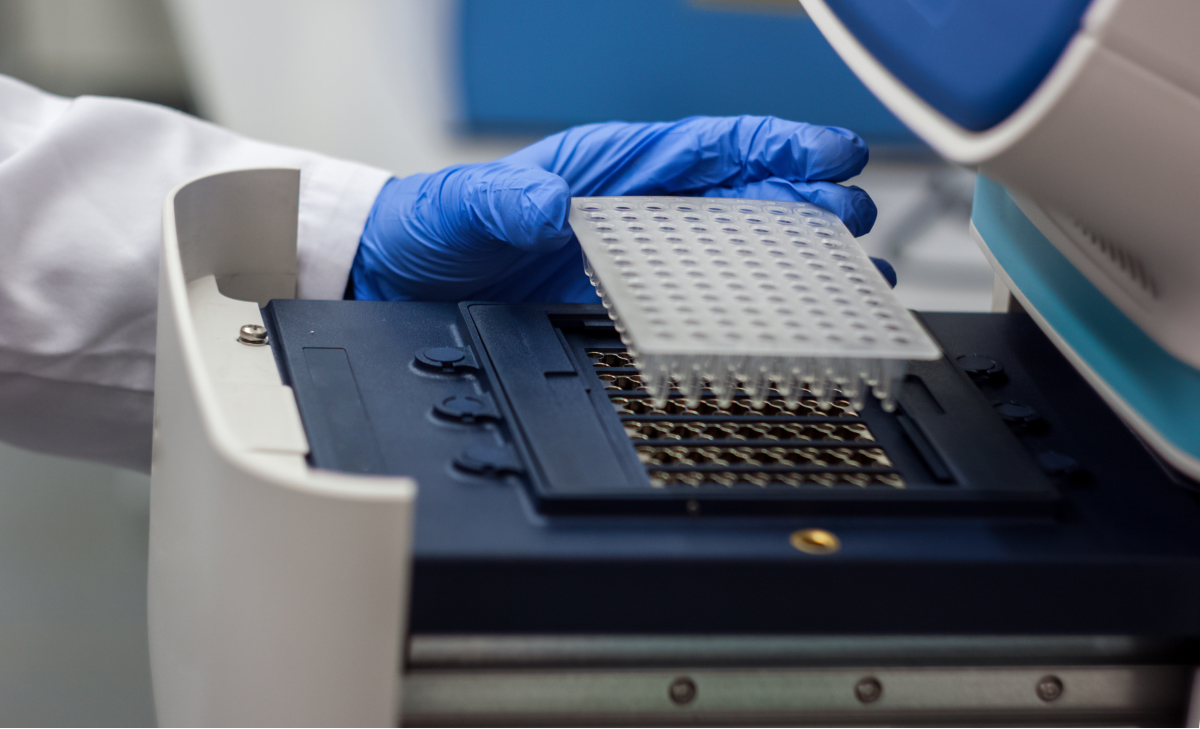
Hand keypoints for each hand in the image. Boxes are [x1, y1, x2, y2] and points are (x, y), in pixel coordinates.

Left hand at [350, 116, 879, 301]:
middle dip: (805, 202)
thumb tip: (549, 206)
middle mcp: (637, 209)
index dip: (772, 145)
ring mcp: (639, 261)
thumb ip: (507, 200)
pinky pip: (703, 304)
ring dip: (797, 260)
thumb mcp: (464, 206)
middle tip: (854, 221)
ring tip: (853, 278)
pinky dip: (753, 310)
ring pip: (738, 252)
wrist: (402, 283)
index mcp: (611, 167)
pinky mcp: (628, 307)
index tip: (829, 152)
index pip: (707, 146)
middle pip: (742, 196)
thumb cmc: (434, 228)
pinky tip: (795, 322)